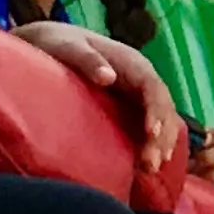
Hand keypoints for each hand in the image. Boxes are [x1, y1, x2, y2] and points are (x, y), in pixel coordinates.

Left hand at [17, 19, 182, 181]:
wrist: (51, 43)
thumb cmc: (60, 44)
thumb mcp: (70, 48)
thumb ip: (88, 60)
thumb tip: (108, 77)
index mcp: (132, 62)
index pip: (151, 86)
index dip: (156, 110)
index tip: (152, 133)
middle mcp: (142, 78)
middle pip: (162, 107)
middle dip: (161, 136)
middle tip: (149, 164)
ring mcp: (139, 94)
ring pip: (162, 120)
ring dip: (160, 145)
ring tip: (150, 170)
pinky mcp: (132, 107)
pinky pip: (152, 127)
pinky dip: (154, 145)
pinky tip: (149, 166)